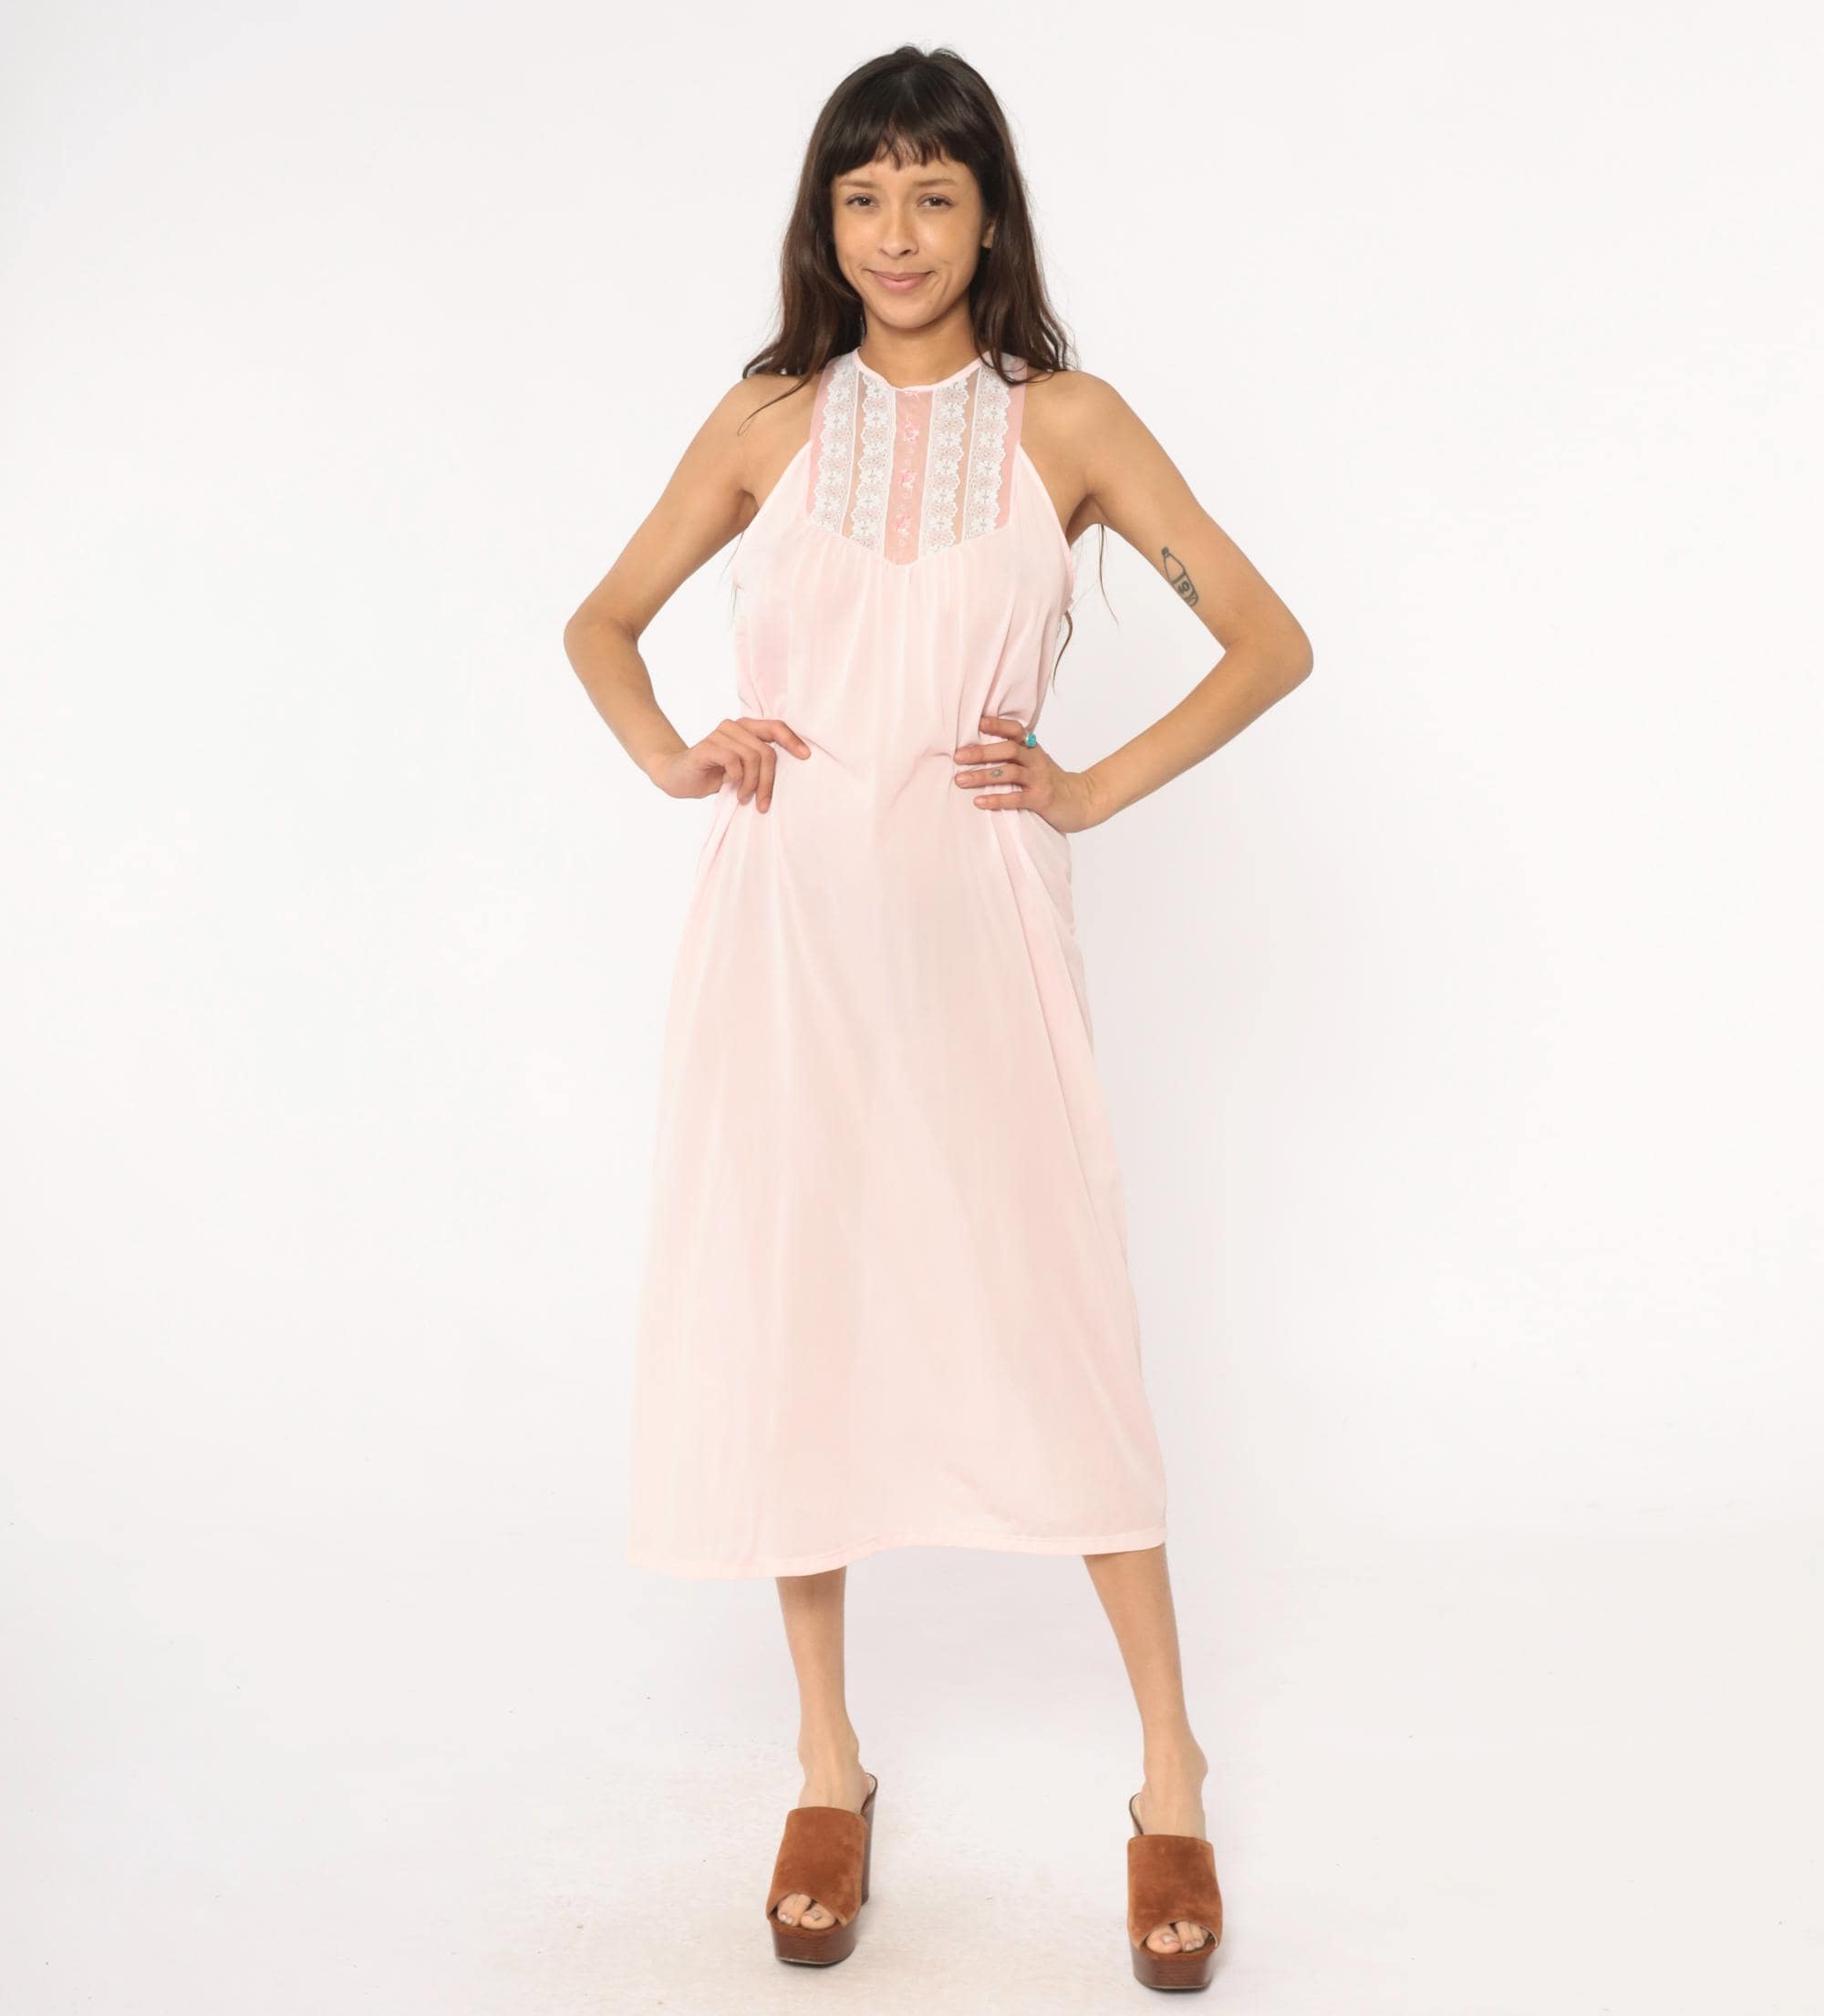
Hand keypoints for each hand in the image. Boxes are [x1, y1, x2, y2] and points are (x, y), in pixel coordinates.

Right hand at [647, 716, 810, 811]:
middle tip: (762, 803)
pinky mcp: (707, 746)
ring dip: (751, 783)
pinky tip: (728, 786)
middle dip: (769, 781)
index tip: (806, 756)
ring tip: (743, 797)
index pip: (775, 727)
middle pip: (766, 751)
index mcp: (746, 729)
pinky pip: (733, 761)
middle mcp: (734, 727)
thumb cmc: (714, 775)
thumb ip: (760, 764)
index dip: (792, 740)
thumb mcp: (743, 771)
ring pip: (752, 757)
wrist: (678, 778)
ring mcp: (719, 734)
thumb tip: (792, 772)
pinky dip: (735, 778)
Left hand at [953, 713, 1102, 832]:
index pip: (1015, 730)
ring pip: (1009, 772)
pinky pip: (1016, 798)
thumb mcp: (1034, 763)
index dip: (997, 724)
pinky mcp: (1041, 799)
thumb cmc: (1049, 782)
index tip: (977, 723)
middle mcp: (1036, 760)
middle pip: (1008, 749)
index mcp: (1032, 749)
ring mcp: (1039, 779)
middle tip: (958, 756)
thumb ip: (1014, 755)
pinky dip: (997, 799)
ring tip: (961, 780)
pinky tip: (980, 802)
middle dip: (981, 752)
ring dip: (983, 776)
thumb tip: (976, 751)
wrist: (1082, 801)